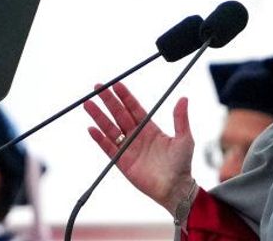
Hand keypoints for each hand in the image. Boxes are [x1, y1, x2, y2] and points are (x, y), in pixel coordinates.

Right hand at [83, 82, 195, 211]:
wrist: (175, 188)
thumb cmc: (182, 164)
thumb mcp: (184, 139)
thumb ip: (180, 119)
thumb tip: (183, 98)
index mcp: (150, 128)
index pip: (135, 108)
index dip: (125, 96)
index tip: (116, 84)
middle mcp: (137, 135)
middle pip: (119, 114)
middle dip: (108, 100)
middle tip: (97, 87)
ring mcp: (128, 148)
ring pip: (110, 128)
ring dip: (99, 116)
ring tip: (88, 103)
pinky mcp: (122, 162)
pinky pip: (108, 148)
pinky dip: (100, 139)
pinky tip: (91, 128)